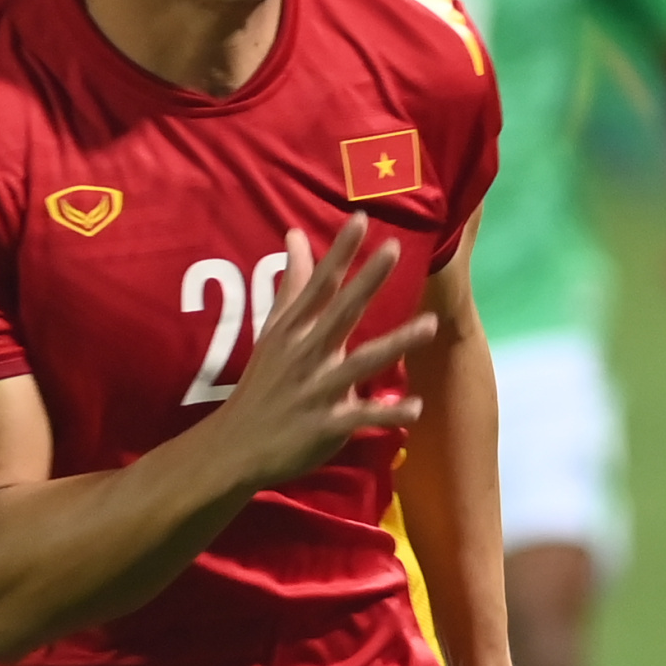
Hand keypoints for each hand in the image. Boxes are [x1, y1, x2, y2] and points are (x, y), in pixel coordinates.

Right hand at [208, 218, 434, 486]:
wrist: (235, 445)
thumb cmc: (264, 384)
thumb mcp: (274, 332)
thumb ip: (294, 286)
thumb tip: (296, 235)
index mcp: (292, 331)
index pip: (319, 284)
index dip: (340, 253)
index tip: (362, 220)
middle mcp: (305, 354)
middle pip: (340, 312)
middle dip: (366, 281)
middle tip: (394, 249)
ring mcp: (317, 389)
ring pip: (361, 362)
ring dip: (396, 344)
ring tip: (430, 325)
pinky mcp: (326, 425)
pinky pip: (363, 417)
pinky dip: (389, 414)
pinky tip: (416, 407)